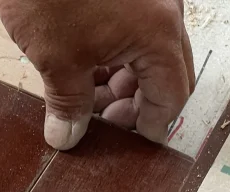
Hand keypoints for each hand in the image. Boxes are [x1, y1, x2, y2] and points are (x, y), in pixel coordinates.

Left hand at [0, 0, 194, 148]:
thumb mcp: (56, 58)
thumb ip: (68, 105)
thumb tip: (67, 137)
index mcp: (159, 32)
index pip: (172, 96)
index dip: (152, 126)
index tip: (134, 141)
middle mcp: (165, 11)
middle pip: (167, 73)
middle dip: (137, 103)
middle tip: (106, 122)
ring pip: (150, 51)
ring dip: (123, 80)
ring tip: (86, 95)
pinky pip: (135, 28)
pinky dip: (115, 53)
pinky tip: (83, 65)